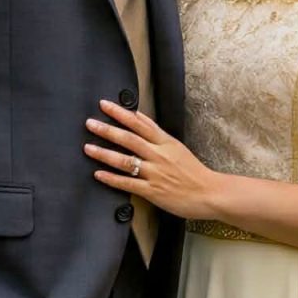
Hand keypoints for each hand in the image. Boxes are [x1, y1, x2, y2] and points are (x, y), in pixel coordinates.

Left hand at [84, 100, 220, 218]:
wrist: (209, 193)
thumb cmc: (192, 170)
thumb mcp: (175, 145)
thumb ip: (154, 131)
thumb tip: (137, 115)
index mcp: (165, 142)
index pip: (139, 123)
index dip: (120, 113)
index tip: (104, 105)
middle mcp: (159, 155)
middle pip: (129, 139)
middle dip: (108, 130)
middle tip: (90, 123)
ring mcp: (155, 174)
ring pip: (125, 161)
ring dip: (104, 154)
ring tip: (88, 148)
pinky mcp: (152, 192)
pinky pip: (128, 184)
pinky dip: (112, 179)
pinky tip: (98, 174)